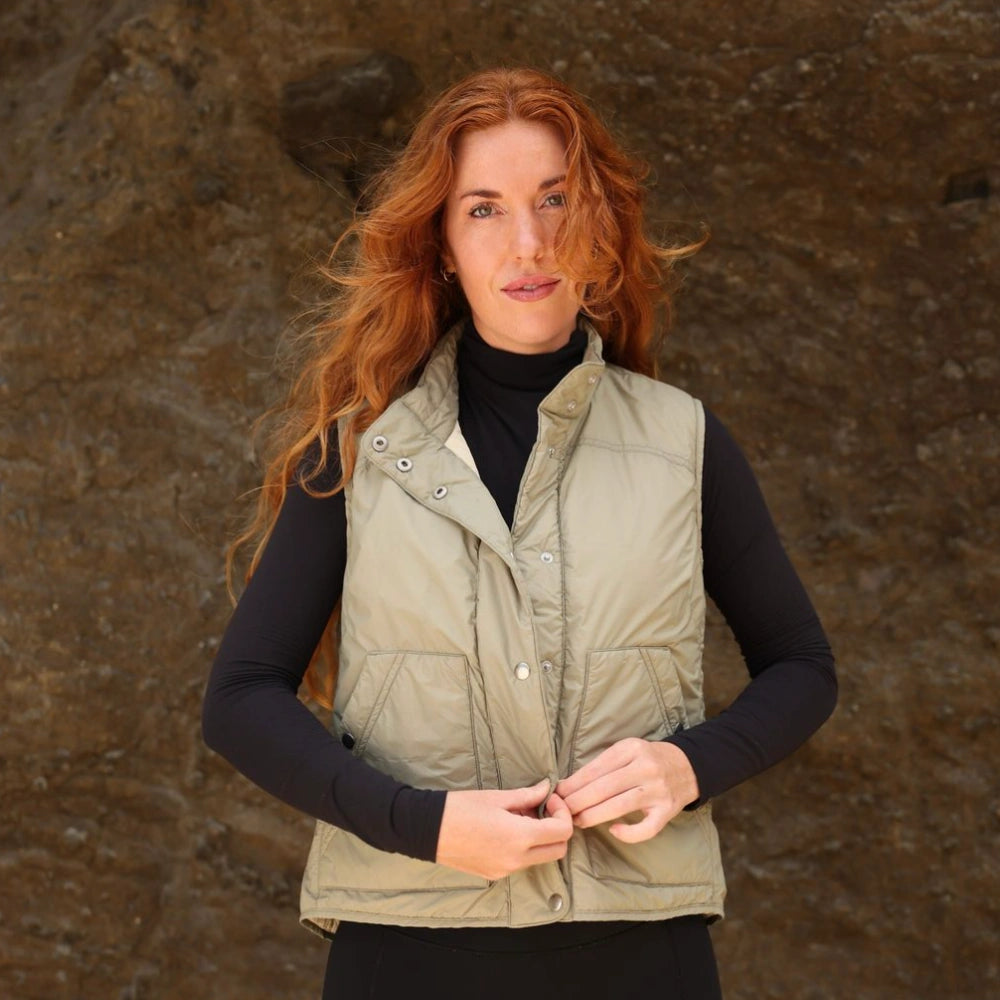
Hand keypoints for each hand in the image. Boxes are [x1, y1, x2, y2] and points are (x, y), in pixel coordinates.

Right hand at [436, 779, 573, 880]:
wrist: (427, 830)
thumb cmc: (460, 808)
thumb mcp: (496, 797)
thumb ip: (527, 796)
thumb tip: (547, 789)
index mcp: (519, 838)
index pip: (562, 832)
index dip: (562, 812)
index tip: (549, 799)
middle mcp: (516, 860)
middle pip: (558, 850)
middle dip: (557, 828)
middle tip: (540, 809)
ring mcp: (505, 871)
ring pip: (540, 857)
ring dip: (540, 838)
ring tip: (518, 816)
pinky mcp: (494, 874)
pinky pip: (521, 862)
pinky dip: (523, 847)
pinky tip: (505, 829)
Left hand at [555, 738, 698, 843]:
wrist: (687, 765)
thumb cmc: (648, 759)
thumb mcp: (627, 751)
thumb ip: (604, 765)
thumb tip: (569, 785)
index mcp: (631, 749)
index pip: (596, 769)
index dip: (574, 783)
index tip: (558, 794)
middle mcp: (645, 768)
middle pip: (604, 787)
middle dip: (578, 801)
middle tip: (562, 811)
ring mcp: (658, 790)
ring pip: (619, 806)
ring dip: (593, 815)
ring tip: (577, 820)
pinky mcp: (668, 811)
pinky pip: (646, 828)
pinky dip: (628, 833)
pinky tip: (613, 831)